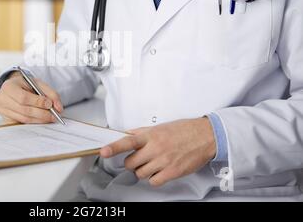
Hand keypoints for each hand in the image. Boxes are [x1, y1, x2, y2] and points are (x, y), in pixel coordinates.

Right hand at [0, 72, 62, 123]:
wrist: (14, 88)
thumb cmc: (25, 85)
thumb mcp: (38, 83)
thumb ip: (51, 93)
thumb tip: (59, 108)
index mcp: (9, 86)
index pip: (23, 97)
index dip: (37, 102)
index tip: (49, 104)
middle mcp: (2, 99)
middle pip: (24, 110)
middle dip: (41, 113)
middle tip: (54, 115)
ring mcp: (3, 110)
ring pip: (24, 118)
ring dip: (39, 120)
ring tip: (50, 118)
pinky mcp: (6, 118)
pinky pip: (22, 122)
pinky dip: (34, 122)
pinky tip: (42, 120)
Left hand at [100, 118, 215, 186]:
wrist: (205, 136)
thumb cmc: (184, 130)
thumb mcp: (160, 127)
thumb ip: (142, 132)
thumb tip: (127, 134)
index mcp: (151, 135)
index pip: (127, 141)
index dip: (114, 147)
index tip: (103, 151)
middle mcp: (155, 148)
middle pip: (131, 163)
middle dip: (132, 163)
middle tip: (140, 159)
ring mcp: (164, 161)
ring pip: (140, 174)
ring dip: (143, 171)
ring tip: (153, 163)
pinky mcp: (172, 172)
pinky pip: (154, 181)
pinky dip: (154, 178)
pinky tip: (160, 171)